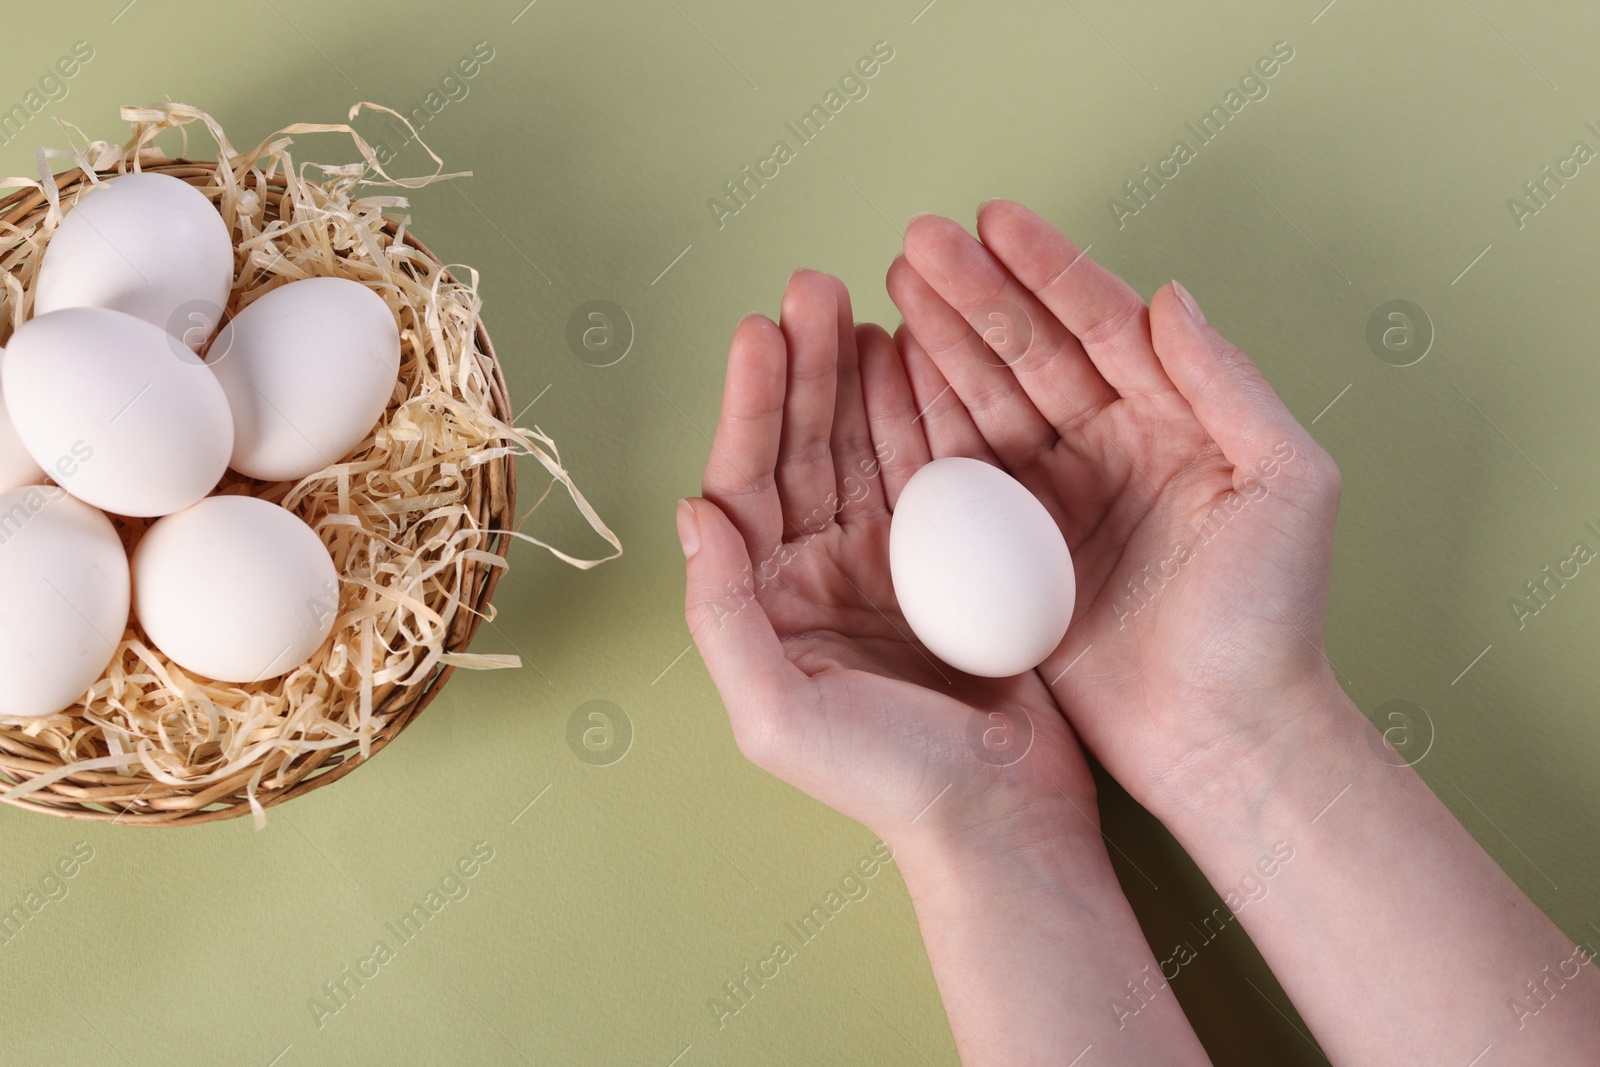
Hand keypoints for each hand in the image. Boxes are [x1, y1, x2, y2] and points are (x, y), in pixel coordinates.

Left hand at [679, 268, 1214, 1066]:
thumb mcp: (776, 713)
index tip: (759, 331)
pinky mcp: (956, 556)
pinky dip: (928, 409)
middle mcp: (820, 571)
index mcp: (768, 602)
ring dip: (863, 373)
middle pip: (806, 447)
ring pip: (868, 443)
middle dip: (807, 367)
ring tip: (868, 302)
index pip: (747, 483)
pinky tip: (923, 355)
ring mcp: (890, 558)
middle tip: (816, 287)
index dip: (751, 406)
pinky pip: (936, 465)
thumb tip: (691, 510)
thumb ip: (722, 616)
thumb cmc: (886, 780)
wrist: (1002, 817)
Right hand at [886, 201, 1343, 810]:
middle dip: (975, 291)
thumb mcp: (1286, 487)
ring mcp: (1057, 500)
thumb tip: (1169, 296)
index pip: (1102, 324)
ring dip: (942, 341)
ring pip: (989, 399)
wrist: (1224, 737)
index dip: (1048, 268)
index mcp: (1174, 422)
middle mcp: (1110, 448)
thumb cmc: (1271, 621)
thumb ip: (1230, 384)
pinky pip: (960, 473)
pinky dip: (924, 421)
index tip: (992, 220)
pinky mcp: (1014, 556)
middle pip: (1032, 350)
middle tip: (915, 243)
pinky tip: (890, 376)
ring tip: (894, 288)